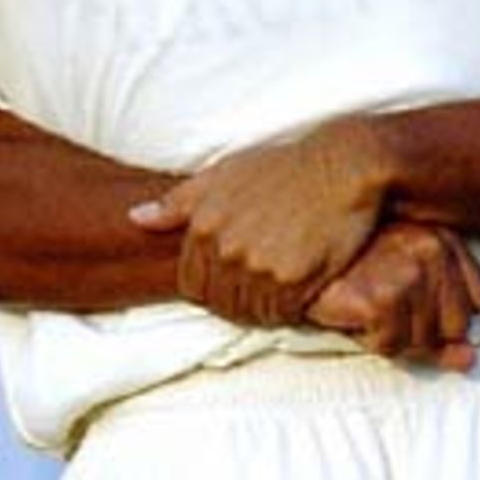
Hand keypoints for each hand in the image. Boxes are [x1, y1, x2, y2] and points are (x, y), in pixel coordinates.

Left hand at [129, 117, 388, 324]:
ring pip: (249, 313)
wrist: (344, 165)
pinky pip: (280, 315)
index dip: (214, 287)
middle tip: (267, 280)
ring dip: (264, 307)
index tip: (240, 275)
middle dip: (239, 299)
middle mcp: (226, 248)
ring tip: (284, 284)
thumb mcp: (225, 173)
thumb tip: (135, 218)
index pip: (192, 285)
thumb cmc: (285, 167)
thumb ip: (178, 202)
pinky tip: (302, 288)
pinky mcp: (293, 279)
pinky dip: (289, 310)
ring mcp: (258, 266)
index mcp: (204, 224)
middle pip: (220, 303)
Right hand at [307, 222, 479, 371]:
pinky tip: (353, 310)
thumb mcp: (404, 291)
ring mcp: (408, 272)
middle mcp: (432, 249)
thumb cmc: (351, 272)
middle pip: (455, 327)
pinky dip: (370, 339)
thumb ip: (444, 326)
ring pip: (423, 341)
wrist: (294, 255)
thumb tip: (470, 361)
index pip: (479, 303)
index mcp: (444, 237)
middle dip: (420, 330)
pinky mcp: (381, 297)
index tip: (410, 298)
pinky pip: (392, 346)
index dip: (445, 315)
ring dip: (391, 334)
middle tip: (384, 304)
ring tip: (365, 302)